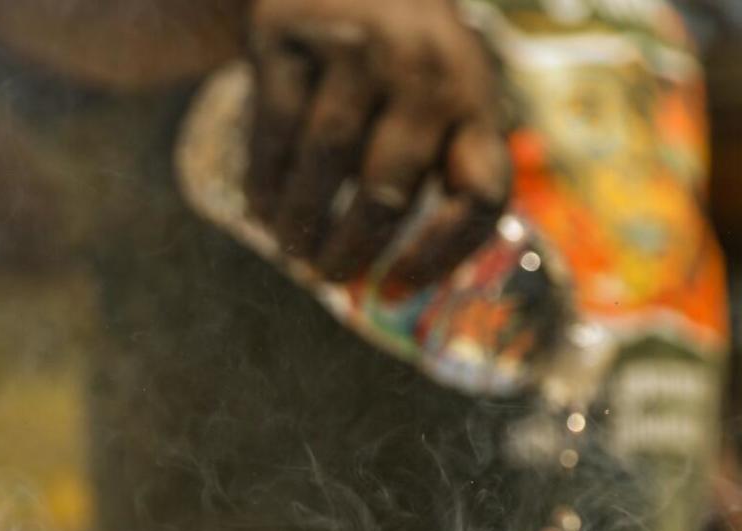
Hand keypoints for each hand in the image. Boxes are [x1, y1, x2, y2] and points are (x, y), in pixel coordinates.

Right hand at [245, 0, 509, 282]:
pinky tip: (262, 209)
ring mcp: (357, 46)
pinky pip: (276, 129)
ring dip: (302, 223)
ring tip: (292, 248)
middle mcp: (424, 70)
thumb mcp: (445, 94)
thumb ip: (443, 169)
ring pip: (327, 161)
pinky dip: (265, 181)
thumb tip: (399, 285)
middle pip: (388, 191)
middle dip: (351, 250)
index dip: (441, 256)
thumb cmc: (400, 55)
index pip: (480, 195)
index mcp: (473, 99)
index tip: (395, 286)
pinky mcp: (293, 34)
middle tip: (327, 275)